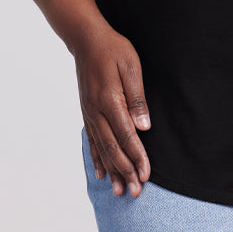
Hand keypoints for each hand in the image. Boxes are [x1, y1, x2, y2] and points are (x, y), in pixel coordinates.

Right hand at [74, 24, 151, 197]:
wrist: (86, 40)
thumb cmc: (113, 49)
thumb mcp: (131, 66)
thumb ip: (136, 97)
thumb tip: (143, 127)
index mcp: (109, 99)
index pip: (126, 136)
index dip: (137, 157)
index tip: (146, 174)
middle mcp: (96, 111)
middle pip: (113, 148)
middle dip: (126, 171)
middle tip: (137, 191)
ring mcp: (89, 113)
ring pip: (102, 149)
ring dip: (113, 171)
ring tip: (122, 191)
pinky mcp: (86, 112)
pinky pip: (92, 140)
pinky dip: (97, 159)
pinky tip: (102, 174)